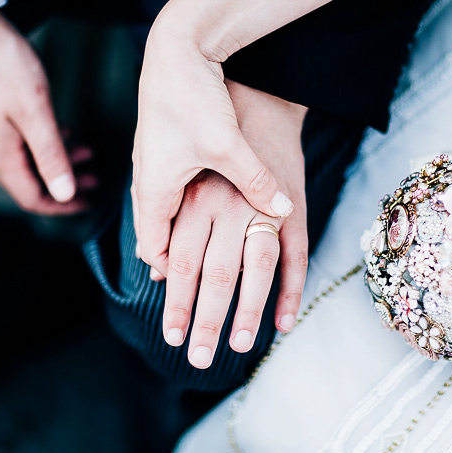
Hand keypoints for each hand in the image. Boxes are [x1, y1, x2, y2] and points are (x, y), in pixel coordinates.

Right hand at [0, 11, 88, 214]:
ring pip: (29, 161)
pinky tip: (65, 133)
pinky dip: (47, 144)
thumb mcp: (35, 113)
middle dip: (66, 184)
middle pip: (31, 183)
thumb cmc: (2, 64)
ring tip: (89, 154)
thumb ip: (51, 155)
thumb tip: (64, 193)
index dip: (61, 206)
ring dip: (60, 160)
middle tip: (95, 181)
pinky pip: (22, 143)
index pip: (31, 198)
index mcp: (0, 154)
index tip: (88, 203)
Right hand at [132, 24, 294, 277]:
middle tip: (181, 295)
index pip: (155, 248)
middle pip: (152, 235)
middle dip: (169, 266)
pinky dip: (175, 209)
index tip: (189, 299)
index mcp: (156, 188)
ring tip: (186, 260)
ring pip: (157, 212)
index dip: (172, 277)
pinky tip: (192, 210)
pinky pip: (163, 190)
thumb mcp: (227, 144)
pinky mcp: (160, 145)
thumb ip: (256, 182)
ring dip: (171, 236)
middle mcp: (147, 179)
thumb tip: (285, 211)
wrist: (174, 45)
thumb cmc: (193, 96)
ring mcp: (151, 162)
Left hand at [161, 80, 307, 368]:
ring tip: (237, 346)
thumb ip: (167, 221)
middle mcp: (226, 206)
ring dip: (246, 312)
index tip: (172, 335)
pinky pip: (294, 256)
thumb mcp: (177, 171)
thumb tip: (156, 270)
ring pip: (254, 271)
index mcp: (194, 199)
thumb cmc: (206, 135)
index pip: (181, 262)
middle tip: (199, 358)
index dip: (177, 301)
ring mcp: (263, 207)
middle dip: (205, 319)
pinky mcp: (293, 207)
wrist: (255, 95)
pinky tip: (284, 322)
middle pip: (214, 274)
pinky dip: (290, 291)